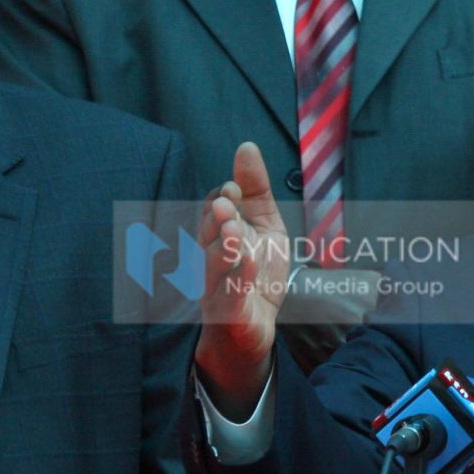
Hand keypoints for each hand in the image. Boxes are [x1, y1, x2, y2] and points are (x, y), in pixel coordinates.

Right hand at [196, 141, 290, 415]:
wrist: (254, 327)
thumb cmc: (256, 273)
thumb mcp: (265, 225)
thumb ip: (256, 189)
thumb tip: (246, 146)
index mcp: (219, 234)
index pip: (214, 209)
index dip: (223, 198)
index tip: (235, 188)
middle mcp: (212, 257)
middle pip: (208, 234)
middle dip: (218, 219)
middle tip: (229, 206)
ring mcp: (216, 285)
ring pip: (213, 264)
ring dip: (224, 248)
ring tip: (235, 233)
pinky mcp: (227, 311)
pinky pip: (228, 295)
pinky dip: (237, 279)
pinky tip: (248, 264)